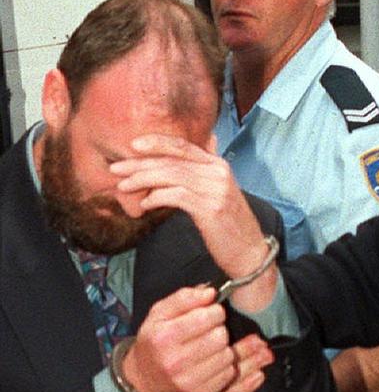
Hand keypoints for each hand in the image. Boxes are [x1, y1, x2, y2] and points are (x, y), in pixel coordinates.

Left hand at [110, 134, 269, 279]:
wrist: (249, 251)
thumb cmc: (229, 223)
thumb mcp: (219, 191)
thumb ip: (206, 169)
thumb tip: (207, 141)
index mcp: (218, 164)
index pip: (184, 145)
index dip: (157, 142)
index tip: (133, 145)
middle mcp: (218, 171)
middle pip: (172, 160)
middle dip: (140, 163)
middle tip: (116, 169)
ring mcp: (216, 189)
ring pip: (171, 176)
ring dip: (142, 180)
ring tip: (124, 187)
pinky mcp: (210, 207)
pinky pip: (176, 196)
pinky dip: (156, 198)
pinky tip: (143, 205)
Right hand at [122, 286, 273, 391]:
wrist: (143, 381)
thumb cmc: (154, 341)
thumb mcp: (160, 313)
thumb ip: (185, 297)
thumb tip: (210, 293)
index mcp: (164, 337)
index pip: (207, 317)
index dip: (215, 311)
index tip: (211, 313)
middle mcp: (174, 361)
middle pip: (220, 337)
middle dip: (220, 329)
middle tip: (211, 330)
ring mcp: (187, 381)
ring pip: (227, 355)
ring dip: (223, 347)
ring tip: (211, 345)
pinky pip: (227, 374)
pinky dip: (224, 365)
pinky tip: (212, 360)